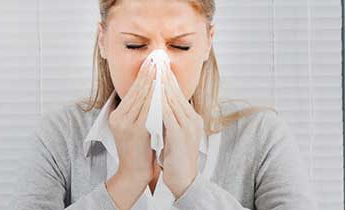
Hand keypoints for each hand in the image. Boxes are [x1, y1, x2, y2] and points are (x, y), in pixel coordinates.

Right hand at [105, 58, 156, 209]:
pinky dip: (156, 95)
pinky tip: (164, 86)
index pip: (132, 90)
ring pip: (142, 97)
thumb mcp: (134, 127)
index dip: (143, 75)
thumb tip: (150, 90)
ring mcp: (126, 124)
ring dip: (153, 80)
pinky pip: (148, 108)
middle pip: (136, 90)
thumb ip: (138, 110)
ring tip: (161, 66)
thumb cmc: (139, 150)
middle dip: (148, 73)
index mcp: (116, 115)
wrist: (134, 173)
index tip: (152, 61)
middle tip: (157, 57)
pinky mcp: (136, 130)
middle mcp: (118, 118)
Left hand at [160, 67, 205, 198]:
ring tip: (152, 72)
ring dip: (161, 85)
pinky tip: (152, 94)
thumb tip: (159, 103)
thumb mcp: (175, 134)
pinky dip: (159, 103)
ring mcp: (188, 126)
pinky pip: (168, 114)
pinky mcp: (180, 135)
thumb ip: (170, 118)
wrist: (184, 179)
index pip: (178, 93)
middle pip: (176, 92)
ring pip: (172, 100)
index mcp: (192, 118)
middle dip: (164, 76)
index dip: (167, 78)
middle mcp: (193, 119)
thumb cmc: (176, 157)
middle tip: (155, 61)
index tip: (157, 65)